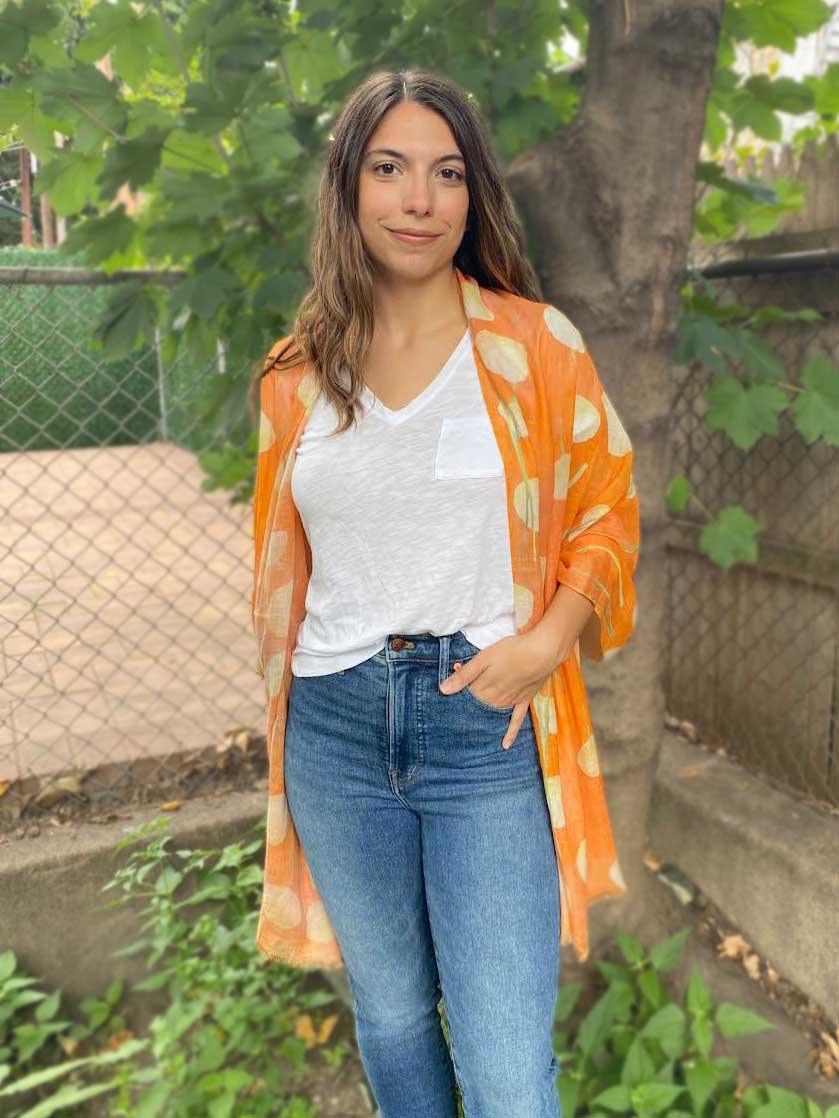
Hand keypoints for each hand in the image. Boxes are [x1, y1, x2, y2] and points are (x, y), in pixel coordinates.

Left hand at [438, 630, 571, 748]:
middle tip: (467, 686)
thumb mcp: (483, 658)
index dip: (460, 683)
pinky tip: (505, 745)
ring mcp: (511, 702)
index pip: (465, 693)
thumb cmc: (512, 651)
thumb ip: (464, 675)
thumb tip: (443, 690)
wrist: (543, 651)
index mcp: (484, 689)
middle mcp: (496, 700)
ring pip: (493, 712)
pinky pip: (516, 720)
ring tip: (477, 710)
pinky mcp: (525, 700)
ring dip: (484, 712)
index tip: (457, 670)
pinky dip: (510, 732)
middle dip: (470, 696)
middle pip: (478, 703)